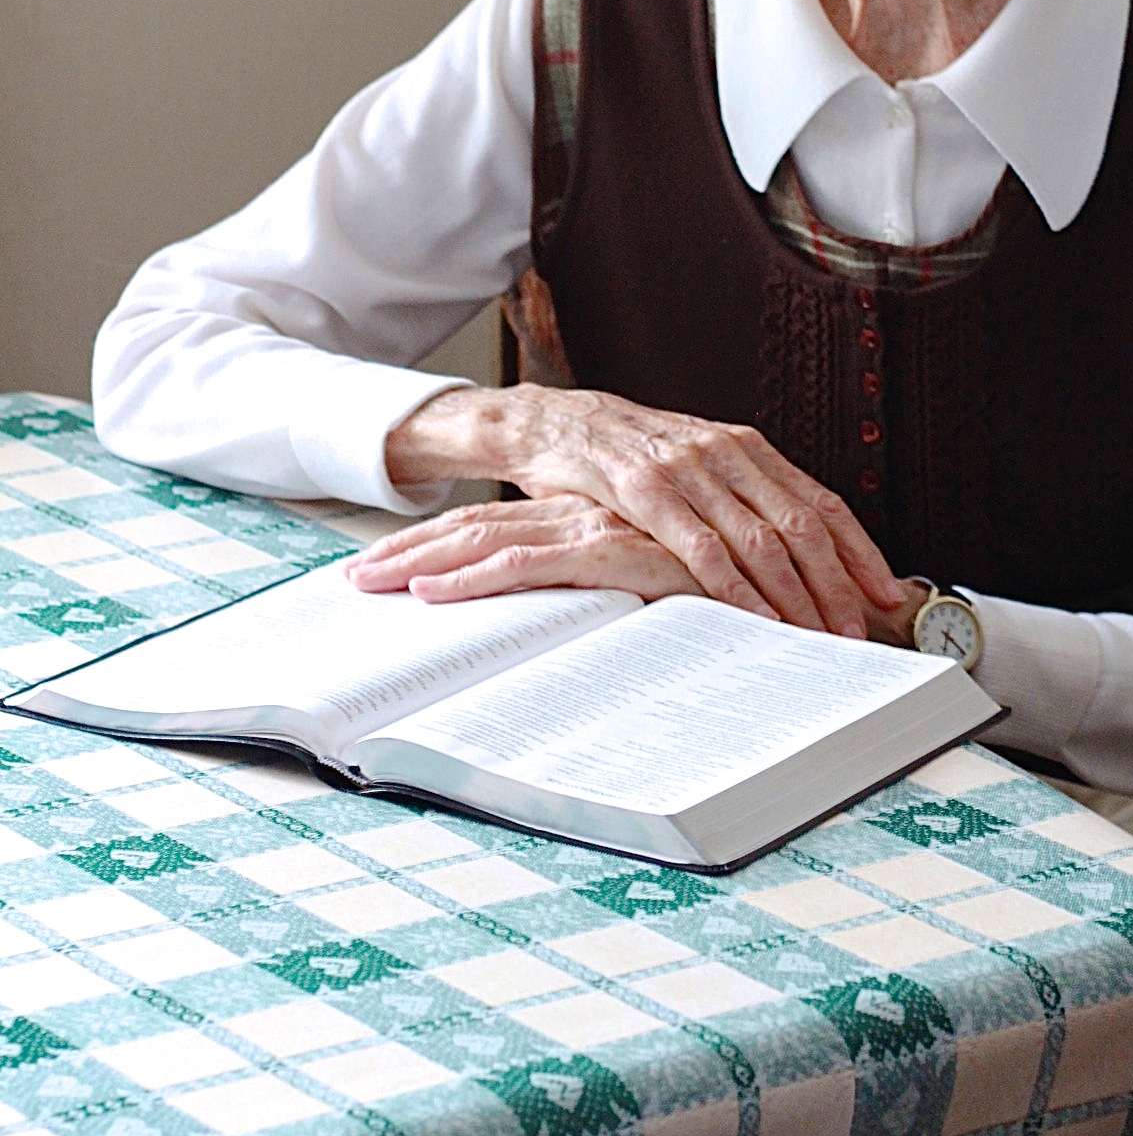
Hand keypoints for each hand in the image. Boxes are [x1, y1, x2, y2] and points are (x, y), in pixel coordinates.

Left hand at [347, 493, 706, 603]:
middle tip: (352, 579)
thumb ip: (607, 586)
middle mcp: (585, 513)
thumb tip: (564, 622)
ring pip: (490, 537)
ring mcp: (596, 526)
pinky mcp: (613, 548)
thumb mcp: (647, 585)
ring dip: (422, 560)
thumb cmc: (718, 586)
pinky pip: (529, 564)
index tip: (385, 566)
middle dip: (410, 549)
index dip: (438, 543)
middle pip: (478, 526)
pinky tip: (431, 595)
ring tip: (368, 584)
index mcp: (589, 516)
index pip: (498, 524)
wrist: (776, 573)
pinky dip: (475, 579)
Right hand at [383, 384, 907, 636]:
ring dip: (796, 594)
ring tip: (818, 635)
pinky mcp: (644, 489)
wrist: (555, 423)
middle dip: (837, 584)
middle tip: (859, 630)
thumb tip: (798, 551)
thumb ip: (741, 499)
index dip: (860, 550)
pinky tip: (757, 615)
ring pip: (761, 538)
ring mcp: (688, 469)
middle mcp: (727, 453)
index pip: (822, 502)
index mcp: (747, 448)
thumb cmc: (629, 456)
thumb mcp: (697, 466)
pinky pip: (702, 545)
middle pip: (803, 525)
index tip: (888, 592)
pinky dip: (736, 585)